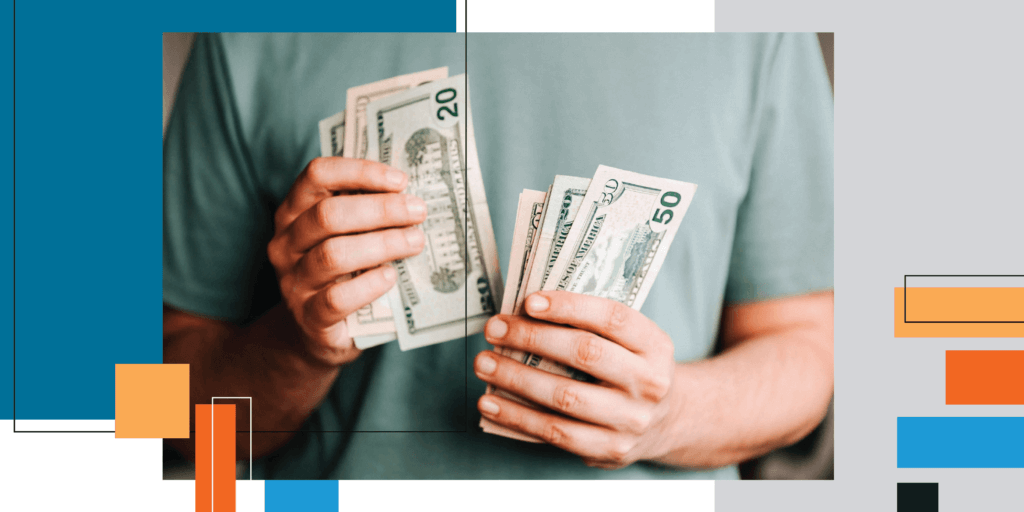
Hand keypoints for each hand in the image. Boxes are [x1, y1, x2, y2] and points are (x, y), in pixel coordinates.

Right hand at [267, 157, 426, 366]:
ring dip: (381, 244)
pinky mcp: (308, 317)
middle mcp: (286, 243)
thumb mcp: (345, 236)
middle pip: (328, 215)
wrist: (315, 331)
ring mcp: (293, 281)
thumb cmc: (340, 273)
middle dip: (380, 210)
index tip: (400, 180)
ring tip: (415, 242)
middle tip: (417, 212)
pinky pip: (336, 299)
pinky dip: (368, 286)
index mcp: (294, 212)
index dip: (360, 172)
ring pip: (333, 254)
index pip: (317, 175)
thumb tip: (410, 195)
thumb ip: (364, 213)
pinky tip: (390, 277)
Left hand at [475, 291, 677, 468]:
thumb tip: (526, 313)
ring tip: (484, 363)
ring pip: (565, 397)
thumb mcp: (631, 343)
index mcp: (655, 345)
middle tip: (495, 329)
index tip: (529, 302)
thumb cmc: (631, 369)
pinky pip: (555, 433)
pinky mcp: (609, 449)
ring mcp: (631, 420)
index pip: (612, 318)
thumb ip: (592, 327)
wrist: (667, 422)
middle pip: (585, 354)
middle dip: (532, 338)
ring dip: (516, 379)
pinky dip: (517, 417)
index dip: (569, 306)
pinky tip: (491, 403)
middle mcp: (649, 382)